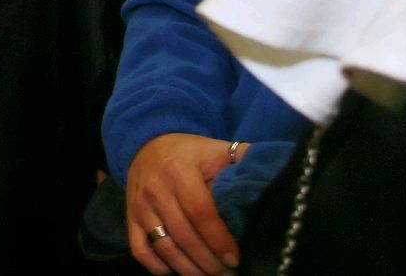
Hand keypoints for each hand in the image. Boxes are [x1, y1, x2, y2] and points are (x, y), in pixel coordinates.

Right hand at [126, 133, 240, 274]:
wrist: (147, 144)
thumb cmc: (190, 152)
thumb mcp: (216, 149)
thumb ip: (243, 160)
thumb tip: (275, 176)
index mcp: (178, 171)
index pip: (200, 212)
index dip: (219, 239)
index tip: (236, 258)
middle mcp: (155, 189)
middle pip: (184, 236)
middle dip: (209, 262)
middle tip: (228, 273)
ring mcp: (140, 206)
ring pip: (164, 248)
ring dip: (189, 270)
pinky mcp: (130, 218)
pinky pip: (141, 251)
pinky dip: (158, 267)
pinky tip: (178, 271)